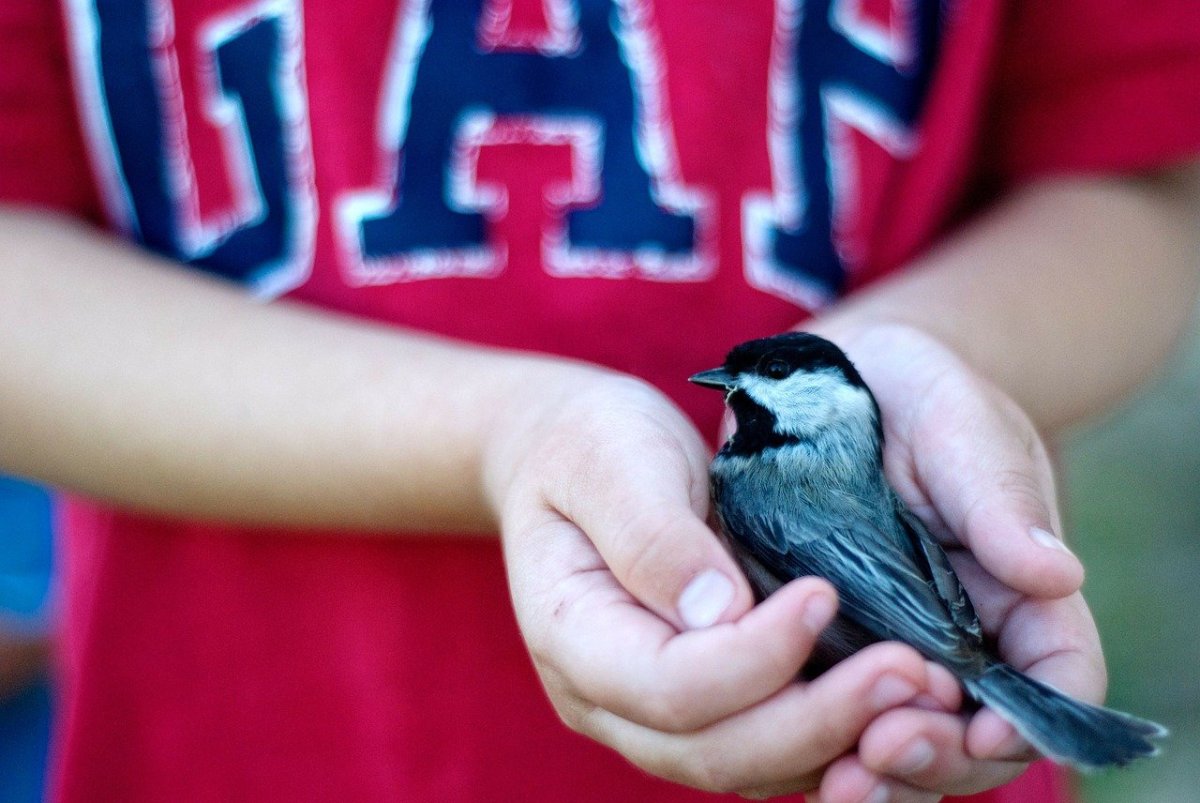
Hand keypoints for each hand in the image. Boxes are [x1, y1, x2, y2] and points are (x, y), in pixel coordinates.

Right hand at [482, 364, 954, 795]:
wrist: (574, 456)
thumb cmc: (586, 445)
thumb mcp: (608, 462)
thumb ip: (653, 535)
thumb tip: (719, 611)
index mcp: (572, 638)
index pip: (668, 686)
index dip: (753, 657)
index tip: (822, 596)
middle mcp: (609, 700)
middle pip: (717, 749)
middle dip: (820, 719)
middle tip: (909, 670)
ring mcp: (655, 716)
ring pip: (754, 766)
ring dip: (843, 740)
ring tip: (926, 692)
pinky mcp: (707, 706)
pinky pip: (775, 748)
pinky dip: (839, 736)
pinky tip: (898, 700)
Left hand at [802, 321, 1099, 801]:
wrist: (833, 381)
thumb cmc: (913, 394)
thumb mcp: (958, 423)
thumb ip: (998, 494)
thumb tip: (1054, 570)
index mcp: (1020, 592)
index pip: (1056, 680)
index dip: (1030, 722)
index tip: (981, 732)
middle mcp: (961, 637)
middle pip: (973, 736)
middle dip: (935, 759)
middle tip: (881, 753)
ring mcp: (888, 646)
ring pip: (898, 741)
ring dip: (874, 771)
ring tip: (835, 777)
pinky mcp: (821, 643)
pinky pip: (827, 713)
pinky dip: (815, 742)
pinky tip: (778, 742)